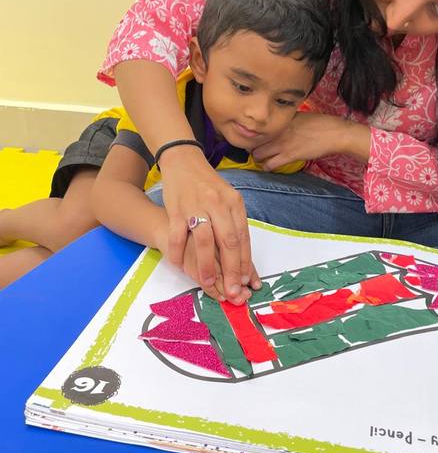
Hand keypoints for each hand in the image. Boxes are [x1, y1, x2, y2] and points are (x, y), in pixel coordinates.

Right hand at [158, 145, 259, 302]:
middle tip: (232, 292)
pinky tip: (180, 266)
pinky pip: (178, 236)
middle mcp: (218, 204)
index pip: (243, 237)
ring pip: (205, 241)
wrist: (183, 161)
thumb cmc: (208, 185)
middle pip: (228, 242)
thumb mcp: (228, 199)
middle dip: (231, 270)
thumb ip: (234, 224)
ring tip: (207, 283)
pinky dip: (179, 253)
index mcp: (234, 202)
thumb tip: (243, 259)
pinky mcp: (176, 209)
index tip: (246, 282)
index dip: (244, 262)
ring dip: (206, 266)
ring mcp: (196, 206)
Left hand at [253, 112, 370, 169]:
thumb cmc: (320, 123)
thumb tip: (278, 125)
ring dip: (258, 159)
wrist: (333, 133)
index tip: (253, 139)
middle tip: (255, 151)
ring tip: (262, 160)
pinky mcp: (290, 156)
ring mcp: (283, 143)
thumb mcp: (299, 116)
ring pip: (258, 155)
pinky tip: (270, 166)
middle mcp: (278, 131)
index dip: (253, 135)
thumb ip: (286, 121)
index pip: (257, 128)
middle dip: (252, 148)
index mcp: (280, 120)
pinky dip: (267, 167)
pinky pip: (270, 165)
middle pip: (253, 142)